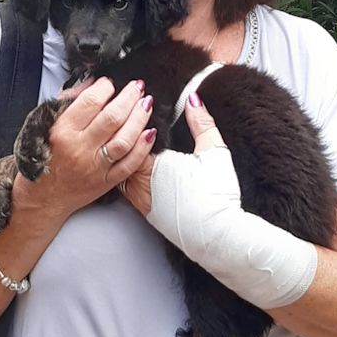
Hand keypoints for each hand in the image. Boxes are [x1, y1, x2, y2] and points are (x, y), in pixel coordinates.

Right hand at [13, 77, 155, 220]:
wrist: (43, 196)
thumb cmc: (44, 158)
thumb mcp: (47, 125)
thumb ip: (69, 103)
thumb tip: (92, 84)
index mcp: (63, 131)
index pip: (91, 102)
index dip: (106, 88)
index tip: (110, 84)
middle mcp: (80, 149)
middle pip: (112, 117)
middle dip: (129, 97)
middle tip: (137, 87)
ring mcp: (95, 167)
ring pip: (124, 139)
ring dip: (139, 118)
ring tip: (145, 104)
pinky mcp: (106, 182)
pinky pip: (130, 163)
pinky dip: (143, 147)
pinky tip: (149, 132)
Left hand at [120, 92, 227, 215]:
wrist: (218, 235)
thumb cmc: (216, 197)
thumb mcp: (214, 151)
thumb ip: (201, 122)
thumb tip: (193, 101)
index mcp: (151, 165)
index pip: (130, 135)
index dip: (133, 118)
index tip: (139, 106)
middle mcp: (138, 183)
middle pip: (118, 152)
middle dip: (122, 134)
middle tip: (131, 118)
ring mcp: (139, 198)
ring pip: (117, 169)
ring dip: (121, 154)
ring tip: (129, 139)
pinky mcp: (144, 210)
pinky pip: (125, 185)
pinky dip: (126, 172)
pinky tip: (134, 165)